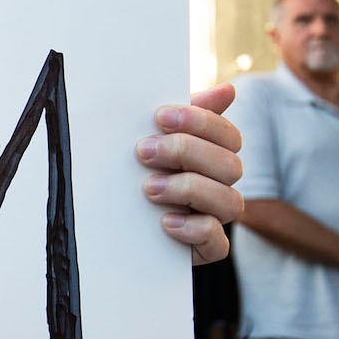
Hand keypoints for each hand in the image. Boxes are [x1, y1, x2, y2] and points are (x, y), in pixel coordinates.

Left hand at [137, 83, 243, 264]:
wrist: (106, 217)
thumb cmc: (134, 166)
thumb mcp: (151, 136)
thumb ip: (185, 113)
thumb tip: (228, 91)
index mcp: (211, 153)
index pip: (228, 135)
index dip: (200, 122)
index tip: (160, 117)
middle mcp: (218, 184)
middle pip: (231, 166)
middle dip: (187, 153)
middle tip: (144, 151)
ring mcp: (214, 216)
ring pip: (231, 203)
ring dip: (189, 190)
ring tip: (149, 188)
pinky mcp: (204, 247)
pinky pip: (219, 243)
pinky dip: (195, 230)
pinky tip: (166, 222)